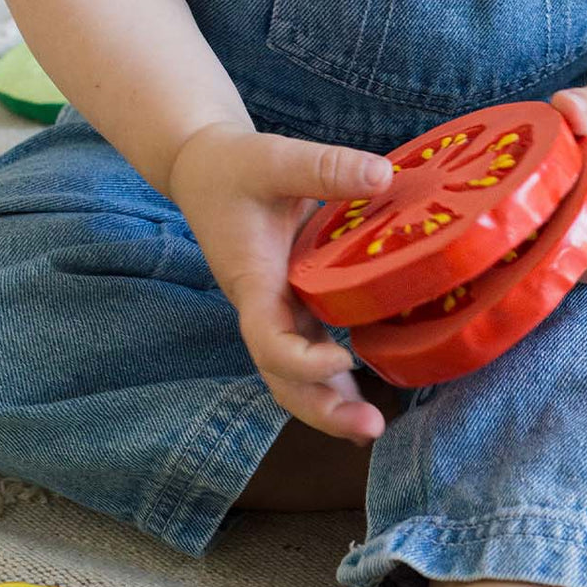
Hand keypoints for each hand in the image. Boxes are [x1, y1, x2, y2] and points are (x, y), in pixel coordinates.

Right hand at [168, 121, 393, 443]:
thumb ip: (323, 167)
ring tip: (373, 427)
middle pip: (284, 379)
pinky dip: (337, 380)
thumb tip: (382, 176)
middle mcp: (264, 309)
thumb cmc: (234, 167)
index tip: (343, 359)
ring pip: (298, 377)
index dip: (302, 360)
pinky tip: (372, 395)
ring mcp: (278, 313)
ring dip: (331, 405)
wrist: (204, 170)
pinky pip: (313, 353)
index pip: (268, 341)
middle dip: (322, 410)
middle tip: (369, 429)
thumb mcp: (273, 157)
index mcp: (253, 282)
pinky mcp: (295, 307)